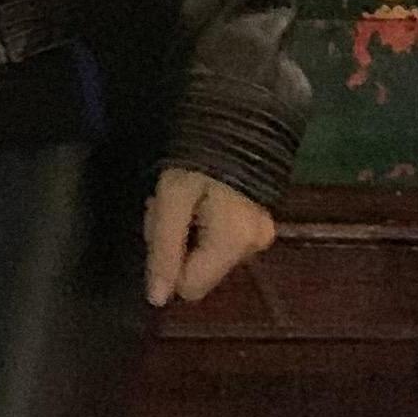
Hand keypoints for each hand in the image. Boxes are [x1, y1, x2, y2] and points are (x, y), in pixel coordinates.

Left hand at [144, 166, 277, 309]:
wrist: (237, 116)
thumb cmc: (197, 156)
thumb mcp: (171, 199)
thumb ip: (163, 250)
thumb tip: (156, 300)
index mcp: (234, 244)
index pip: (190, 287)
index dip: (168, 262)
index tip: (161, 223)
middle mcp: (254, 248)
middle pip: (199, 272)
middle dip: (176, 244)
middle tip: (167, 205)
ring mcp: (260, 236)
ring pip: (207, 257)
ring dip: (186, 234)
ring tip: (183, 197)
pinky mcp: (258, 224)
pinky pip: (219, 241)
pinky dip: (202, 227)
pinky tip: (199, 199)